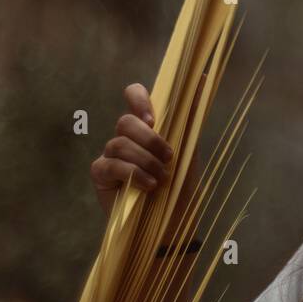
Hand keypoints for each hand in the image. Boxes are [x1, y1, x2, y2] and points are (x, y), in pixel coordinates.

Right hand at [90, 81, 203, 218]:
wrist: (172, 224)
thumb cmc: (180, 187)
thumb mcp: (189, 149)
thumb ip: (191, 114)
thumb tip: (201, 77)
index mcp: (147, 127)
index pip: (134, 96)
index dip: (139, 98)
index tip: (153, 118)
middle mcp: (126, 137)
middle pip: (125, 121)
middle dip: (150, 139)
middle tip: (169, 157)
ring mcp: (110, 156)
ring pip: (118, 143)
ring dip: (146, 161)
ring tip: (162, 179)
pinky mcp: (101, 176)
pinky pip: (109, 164)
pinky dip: (132, 173)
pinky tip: (148, 187)